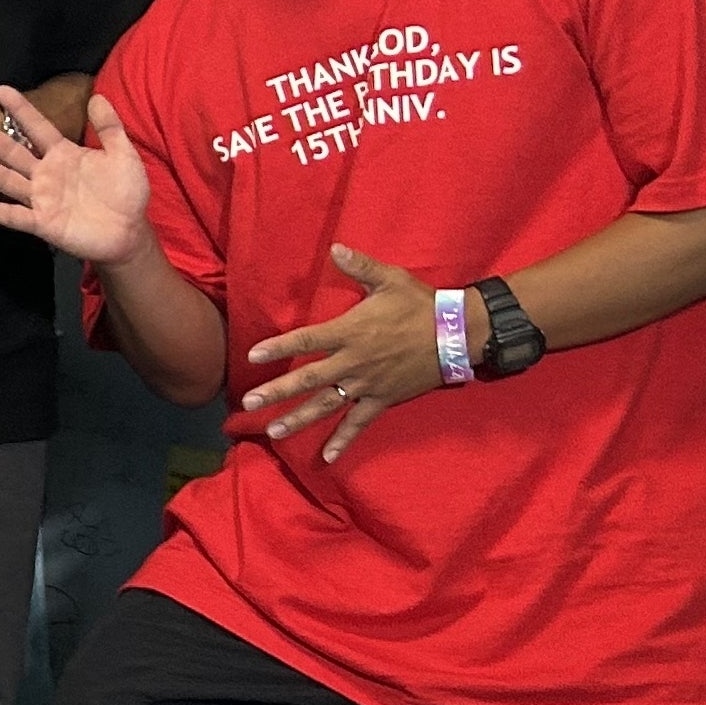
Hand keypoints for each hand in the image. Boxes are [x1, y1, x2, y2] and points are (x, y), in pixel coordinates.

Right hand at [0, 88, 152, 266]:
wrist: (129, 232)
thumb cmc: (126, 193)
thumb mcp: (123, 155)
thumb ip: (109, 128)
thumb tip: (98, 96)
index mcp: (63, 154)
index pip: (37, 127)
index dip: (20, 109)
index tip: (0, 90)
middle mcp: (45, 174)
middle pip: (12, 151)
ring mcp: (41, 198)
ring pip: (6, 180)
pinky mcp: (42, 222)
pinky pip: (13, 216)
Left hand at [238, 246, 442, 458]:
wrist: (458, 334)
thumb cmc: (421, 304)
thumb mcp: (390, 279)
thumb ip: (360, 266)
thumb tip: (335, 247)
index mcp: (350, 332)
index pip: (306, 340)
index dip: (278, 347)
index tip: (252, 356)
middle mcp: (353, 362)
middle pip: (308, 379)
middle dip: (276, 392)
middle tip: (247, 404)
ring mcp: (367, 384)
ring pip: (327, 405)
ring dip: (299, 419)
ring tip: (272, 431)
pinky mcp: (383, 399)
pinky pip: (359, 423)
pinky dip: (343, 441)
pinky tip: (326, 457)